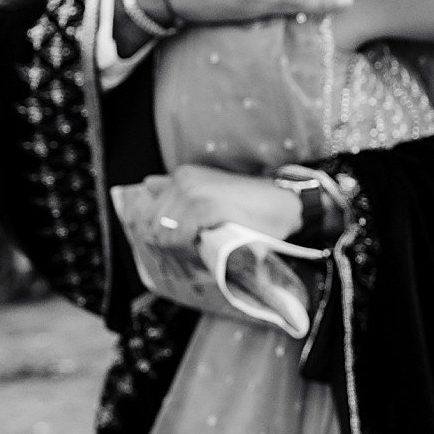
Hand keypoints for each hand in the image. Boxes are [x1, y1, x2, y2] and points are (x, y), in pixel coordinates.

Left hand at [141, 164, 304, 253]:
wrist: (285, 205)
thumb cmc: (252, 205)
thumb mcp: (212, 191)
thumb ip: (179, 189)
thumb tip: (148, 183)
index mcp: (182, 176)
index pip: (148, 213)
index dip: (157, 236)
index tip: (174, 250)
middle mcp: (183, 180)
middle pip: (151, 224)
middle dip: (164, 246)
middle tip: (185, 258)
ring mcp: (193, 192)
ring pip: (163, 233)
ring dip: (175, 251)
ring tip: (194, 258)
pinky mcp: (205, 207)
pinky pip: (180, 236)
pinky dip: (186, 250)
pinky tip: (201, 252)